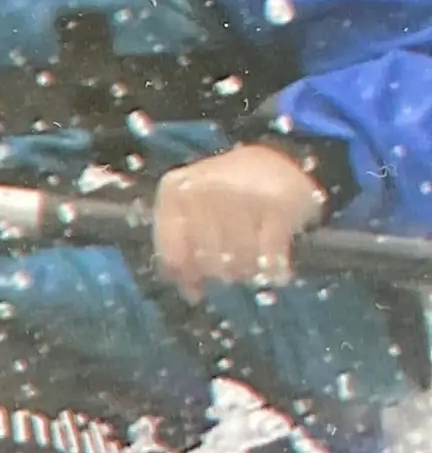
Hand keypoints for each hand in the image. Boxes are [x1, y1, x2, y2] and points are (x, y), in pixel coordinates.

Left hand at [150, 141, 325, 298]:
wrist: (280, 158)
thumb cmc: (229, 193)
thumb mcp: (194, 211)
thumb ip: (183, 249)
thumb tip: (192, 293)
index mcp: (176, 190)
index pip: (172, 251)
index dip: (186, 273)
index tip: (197, 283)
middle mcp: (204, 188)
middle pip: (207, 259)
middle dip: (222, 271)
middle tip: (234, 269)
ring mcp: (241, 194)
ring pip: (238, 258)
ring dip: (248, 271)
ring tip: (254, 266)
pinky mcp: (278, 203)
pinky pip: (271, 254)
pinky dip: (275, 270)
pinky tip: (277, 273)